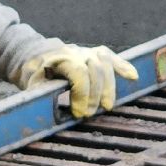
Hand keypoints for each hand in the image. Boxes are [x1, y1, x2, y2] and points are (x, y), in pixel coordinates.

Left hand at [14, 43, 139, 118]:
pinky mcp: (96, 54)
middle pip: (95, 69)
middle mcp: (76, 52)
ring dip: (109, 86)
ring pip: (106, 62)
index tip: (78, 112)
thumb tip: (42, 112)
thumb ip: (39, 96)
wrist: (36, 56)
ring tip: (106, 105)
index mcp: (60, 58)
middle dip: (95, 95)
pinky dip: (124, 66)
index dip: (82, 94)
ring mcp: (88, 51)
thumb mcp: (32, 86)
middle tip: (88, 113)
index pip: (79, 72)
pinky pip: (113, 58)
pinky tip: (133, 77)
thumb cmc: (35, 75)